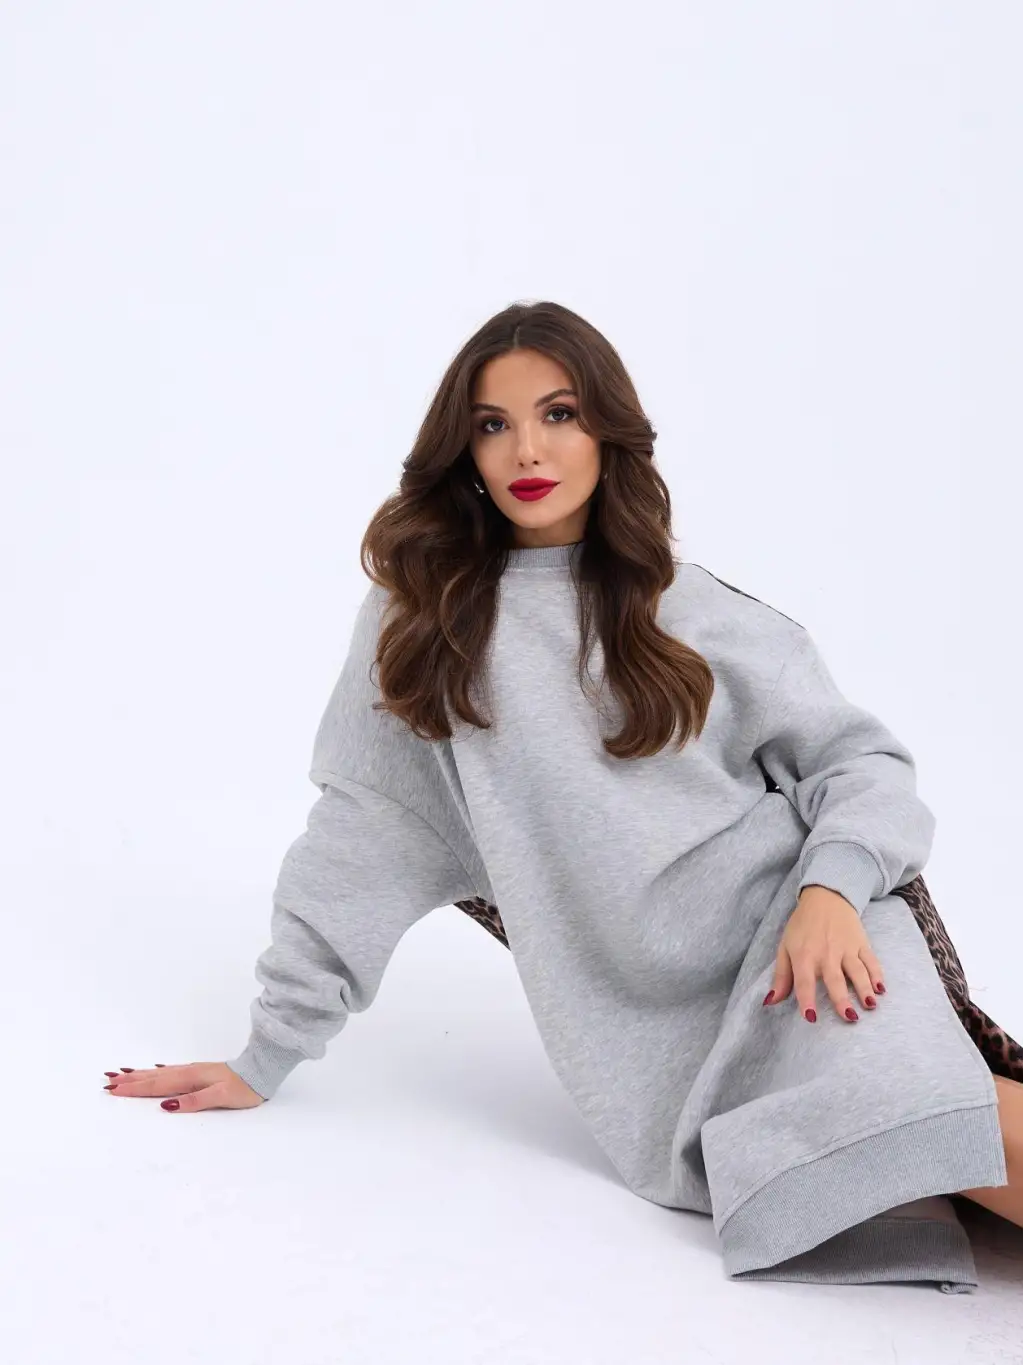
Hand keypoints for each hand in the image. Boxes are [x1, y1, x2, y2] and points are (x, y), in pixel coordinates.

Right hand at [103, 1061, 265, 1111]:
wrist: (261, 1071)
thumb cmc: (243, 1088)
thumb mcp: (220, 1097)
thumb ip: (194, 1101)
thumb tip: (166, 1105)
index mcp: (190, 1080)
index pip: (156, 1086)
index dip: (134, 1089)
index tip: (112, 1090)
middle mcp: (188, 1073)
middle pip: (153, 1078)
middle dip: (130, 1081)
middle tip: (107, 1081)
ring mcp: (193, 1072)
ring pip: (159, 1074)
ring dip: (140, 1075)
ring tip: (122, 1074)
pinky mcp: (199, 1074)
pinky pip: (171, 1073)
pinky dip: (158, 1072)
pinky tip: (155, 1071)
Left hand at [764, 885, 885, 1023]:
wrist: (825, 897)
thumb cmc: (802, 926)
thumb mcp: (785, 947)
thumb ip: (781, 976)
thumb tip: (771, 1001)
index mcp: (804, 956)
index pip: (804, 982)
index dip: (807, 1000)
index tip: (811, 1018)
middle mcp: (826, 953)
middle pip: (835, 979)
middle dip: (842, 999)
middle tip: (850, 1018)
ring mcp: (846, 948)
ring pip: (857, 971)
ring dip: (864, 988)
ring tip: (870, 1005)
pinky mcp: (861, 943)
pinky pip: (871, 961)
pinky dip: (877, 974)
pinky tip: (880, 988)